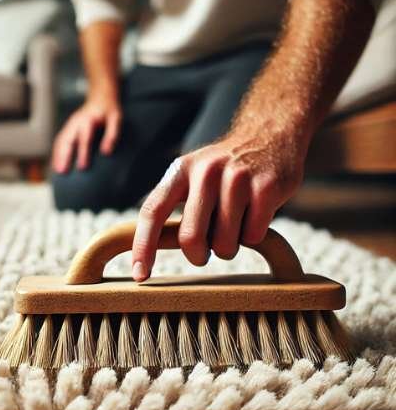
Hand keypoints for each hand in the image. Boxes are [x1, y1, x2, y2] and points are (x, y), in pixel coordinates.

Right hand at [51, 94, 121, 172]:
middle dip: (63, 156)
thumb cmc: (109, 110)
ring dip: (57, 155)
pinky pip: (60, 140)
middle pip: (66, 140)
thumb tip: (106, 152)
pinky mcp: (68, 128)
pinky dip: (57, 152)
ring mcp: (70, 125)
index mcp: (87, 120)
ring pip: (60, 140)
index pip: (83, 139)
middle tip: (62, 171)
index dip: (82, 153)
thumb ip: (112, 135)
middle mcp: (76, 122)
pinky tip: (57, 162)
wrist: (100, 97)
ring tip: (57, 170)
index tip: (82, 168)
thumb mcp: (116, 119)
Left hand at [131, 126, 306, 280]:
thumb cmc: (223, 169)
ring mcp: (238, 178)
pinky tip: (255, 214)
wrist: (269, 134)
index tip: (139, 275)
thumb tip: (147, 251)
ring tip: (234, 225)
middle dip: (197, 256)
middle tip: (204, 252)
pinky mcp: (267, 187)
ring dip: (228, 247)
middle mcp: (206, 171)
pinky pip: (254, 237)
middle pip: (191, 238)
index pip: (152, 211)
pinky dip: (253, 236)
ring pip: (225, 244)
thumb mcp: (191, 174)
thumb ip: (171, 205)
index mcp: (180, 171)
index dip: (143, 246)